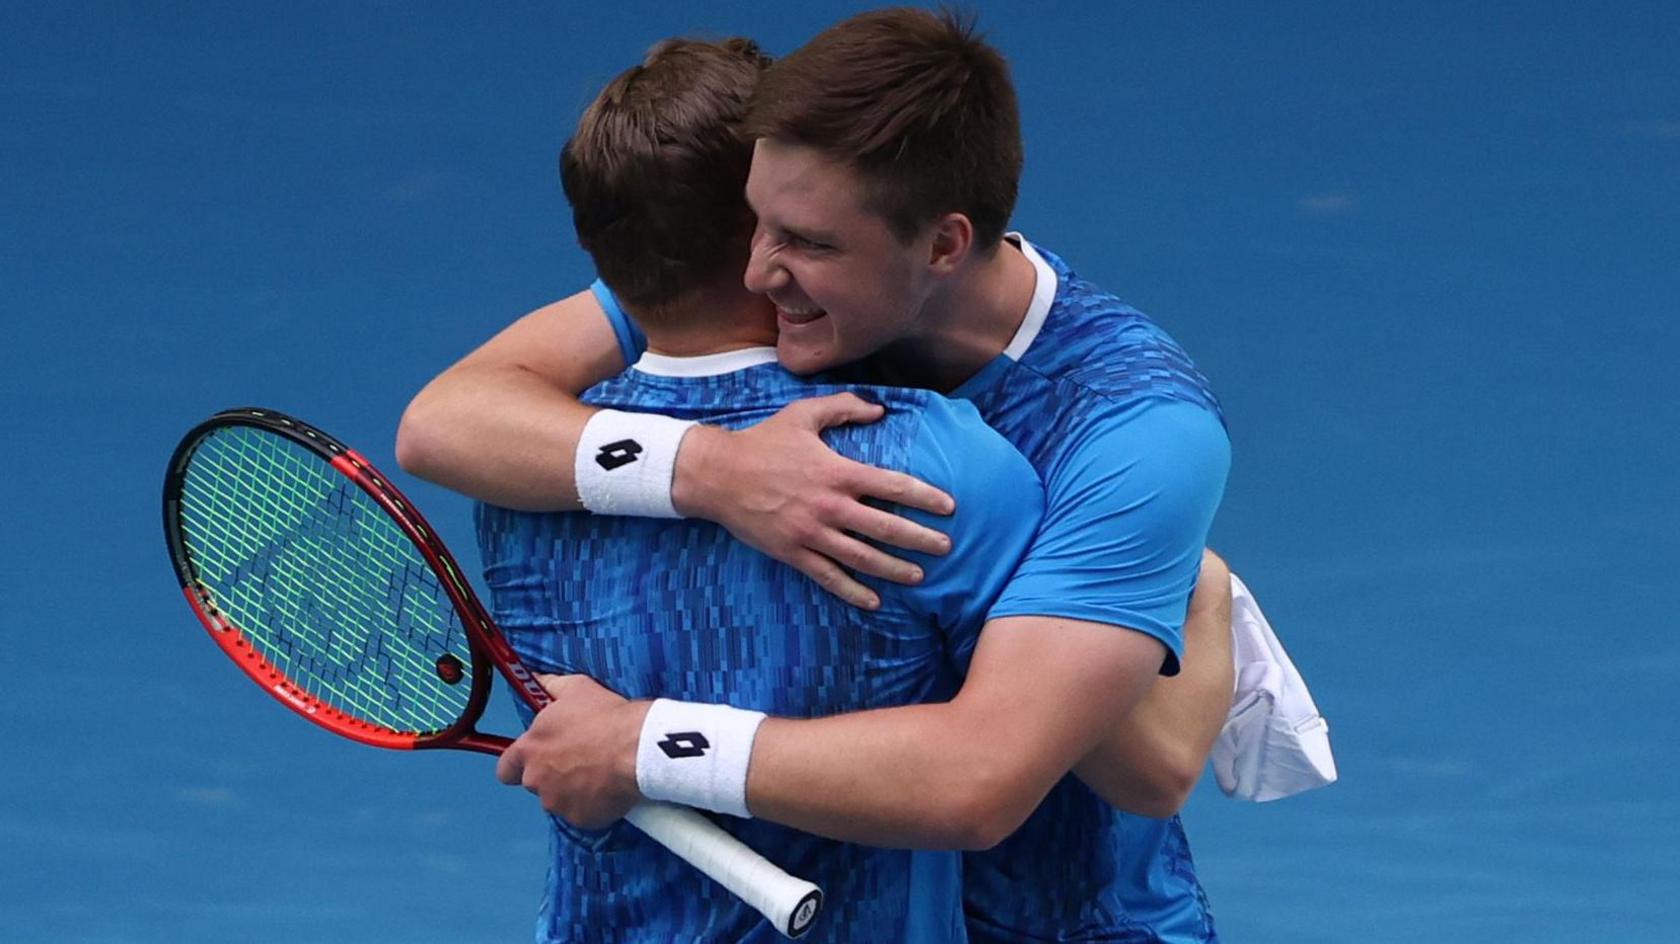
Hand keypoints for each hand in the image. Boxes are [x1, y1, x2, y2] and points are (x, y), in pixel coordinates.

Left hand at [496, 674, 650, 828]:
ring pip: (558, 799)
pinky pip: (582, 812)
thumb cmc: (604, 716)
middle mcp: (536, 780)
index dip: (518, 764)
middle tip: (579, 760)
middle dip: (551, 775)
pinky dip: (592, 804)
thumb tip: (535, 679)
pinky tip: (609, 789)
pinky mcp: (580, 819)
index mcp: (530, 750)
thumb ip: (550, 686)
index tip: (536, 758)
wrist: (637, 748)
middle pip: (535, 783)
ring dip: (571, 790)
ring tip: (599, 774)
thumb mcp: (576, 688)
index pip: (505, 768)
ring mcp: (557, 803)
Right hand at [671, 393, 954, 608]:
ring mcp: (811, 533)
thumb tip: (881, 410)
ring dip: (894, 569)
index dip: (924, 497)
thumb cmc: (762, 441)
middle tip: (946, 546)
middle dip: (920, 539)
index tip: (948, 507)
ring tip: (919, 576)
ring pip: (862, 558)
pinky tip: (873, 601)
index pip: (892, 486)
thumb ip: (845, 407)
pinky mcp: (792, 553)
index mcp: (836, 472)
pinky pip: (828, 577)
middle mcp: (829, 506)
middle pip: (885, 528)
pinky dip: (852, 591)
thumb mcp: (804, 414)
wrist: (717, 474)